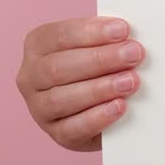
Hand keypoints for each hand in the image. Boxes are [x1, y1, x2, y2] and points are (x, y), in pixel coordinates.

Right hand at [16, 17, 143, 150]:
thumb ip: (109, 40)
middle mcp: (31, 77)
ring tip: (130, 81)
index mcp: (37, 46)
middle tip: (134, 54)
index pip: (59, 36)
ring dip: (100, 89)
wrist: (103, 109)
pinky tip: (119, 106)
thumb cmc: (101, 68)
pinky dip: (97, 117)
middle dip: (100, 60)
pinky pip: (72, 129)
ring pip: (61, 99)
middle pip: (58, 67)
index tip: (123, 30)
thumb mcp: (100, 47)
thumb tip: (129, 36)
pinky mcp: (57, 134)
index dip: (91, 33)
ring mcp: (39, 109)